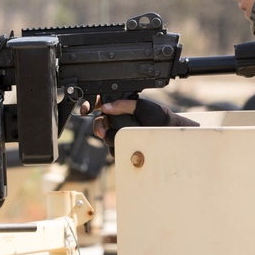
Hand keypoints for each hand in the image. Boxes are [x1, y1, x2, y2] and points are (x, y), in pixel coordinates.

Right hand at [82, 97, 197, 150]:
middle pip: (99, 123)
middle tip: (102, 130)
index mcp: (120, 107)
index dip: (91, 105)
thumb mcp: (141, 107)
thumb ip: (123, 105)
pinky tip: (126, 144)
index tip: (86, 109)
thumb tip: (106, 107)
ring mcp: (119, 134)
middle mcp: (118, 120)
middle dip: (98, 126)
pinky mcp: (123, 147)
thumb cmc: (158, 117)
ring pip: (105, 137)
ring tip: (121, 136)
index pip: (101, 104)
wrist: (168, 134)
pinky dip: (117, 147)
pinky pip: (113, 149)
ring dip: (110, 137)